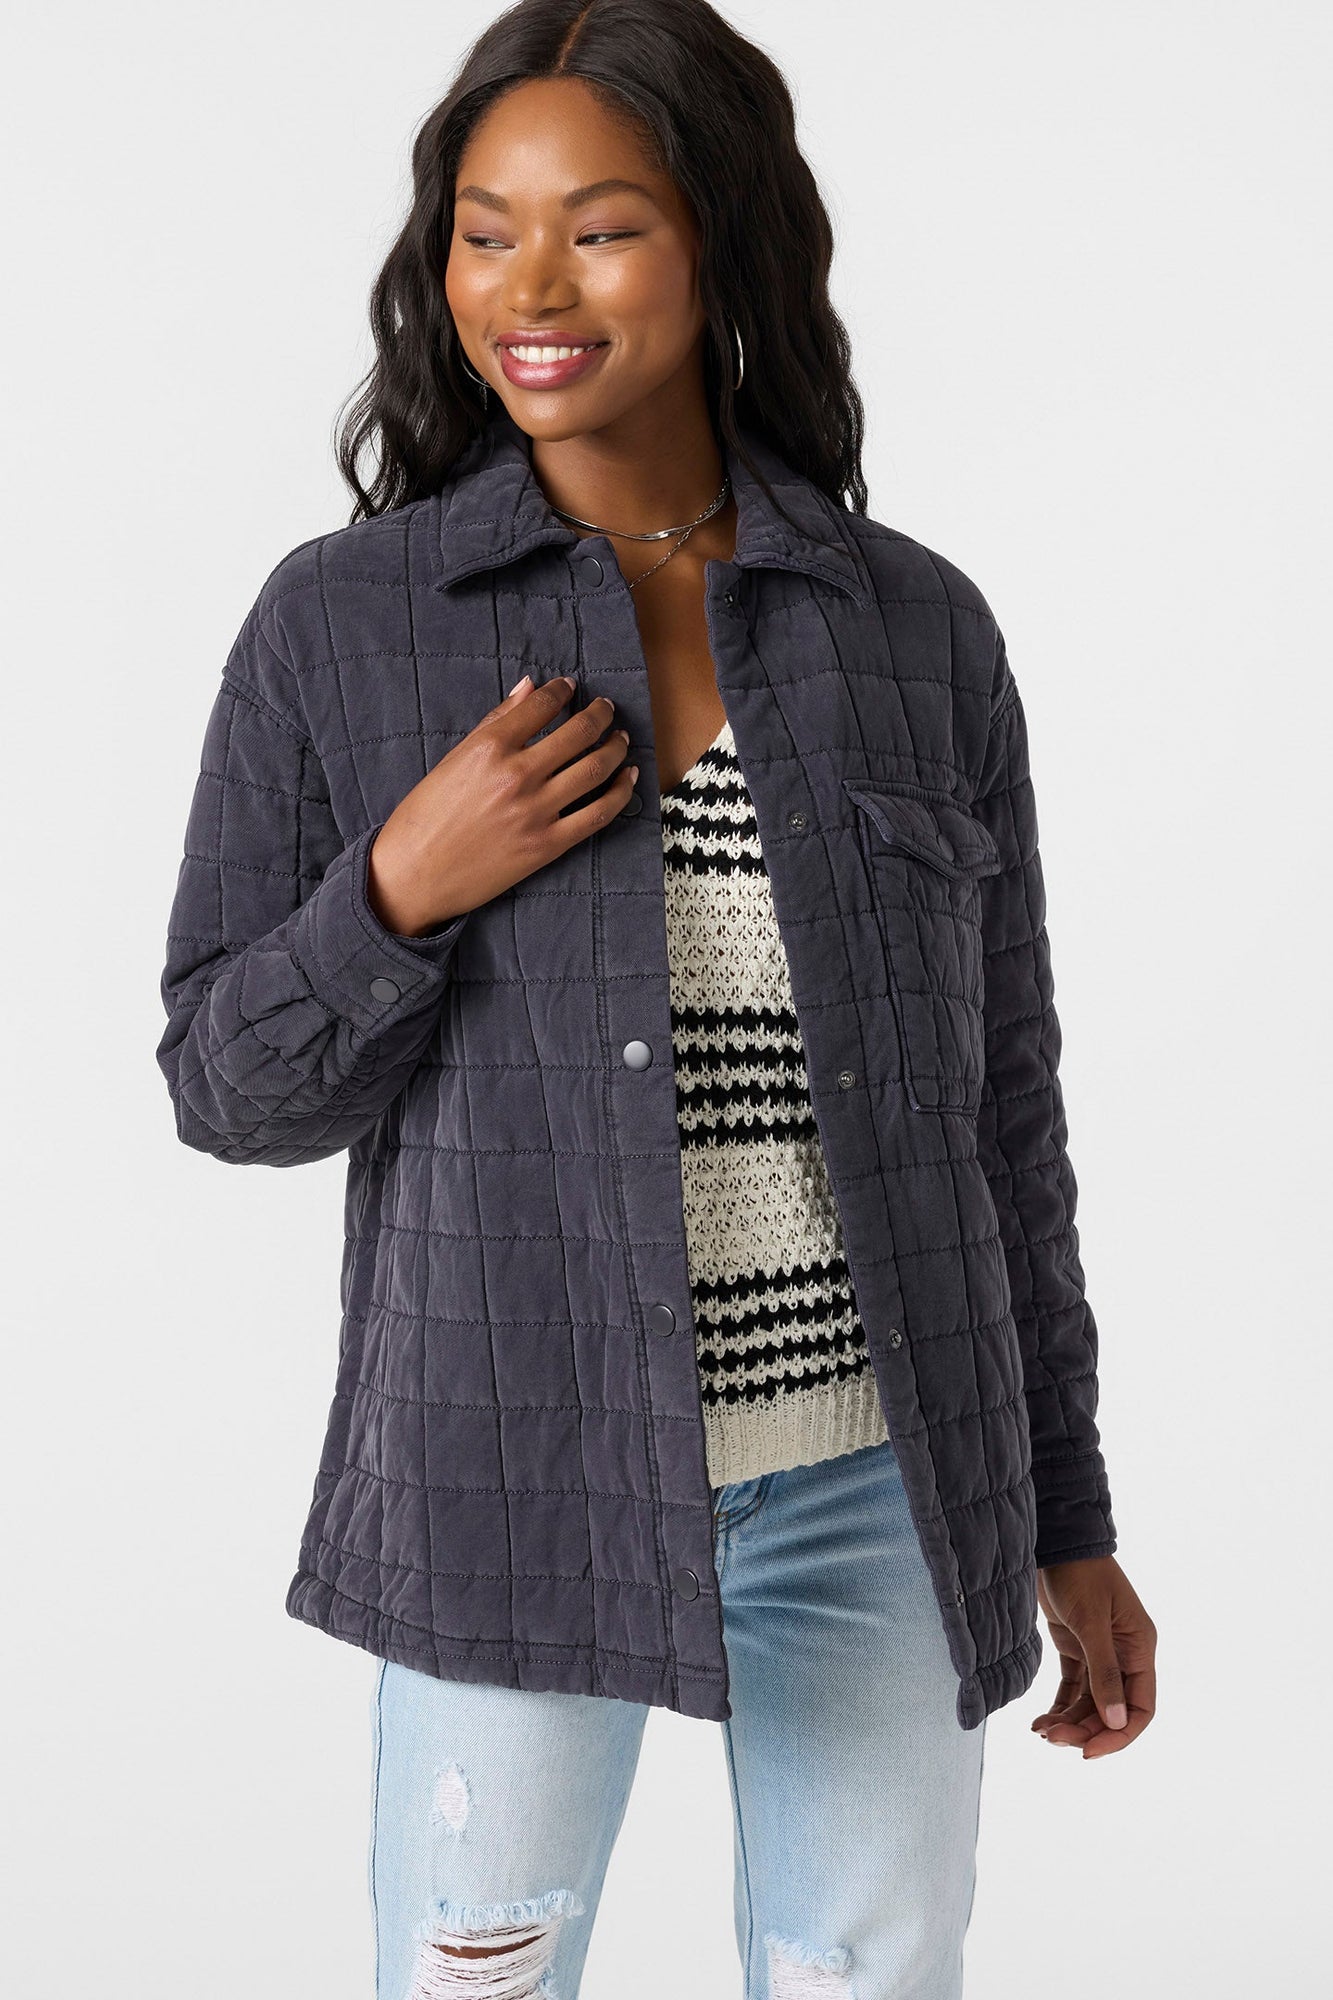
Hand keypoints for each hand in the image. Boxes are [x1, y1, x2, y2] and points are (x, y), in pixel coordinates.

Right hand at [366, 672, 636, 936]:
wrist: (413, 875)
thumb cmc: (423, 816)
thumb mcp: (453, 759)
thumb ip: (496, 722)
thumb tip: (529, 687)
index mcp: (489, 747)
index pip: (541, 705)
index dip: (562, 691)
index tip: (571, 687)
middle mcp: (517, 775)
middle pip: (578, 733)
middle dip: (600, 714)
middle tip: (607, 708)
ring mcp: (536, 811)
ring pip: (595, 769)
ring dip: (615, 748)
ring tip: (620, 738)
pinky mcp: (547, 845)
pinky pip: (598, 814)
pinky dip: (620, 793)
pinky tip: (628, 778)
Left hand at [1031, 1554, 1156, 1758]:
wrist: (1056, 1541)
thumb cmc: (1080, 1573)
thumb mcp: (1091, 1622)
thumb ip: (1104, 1672)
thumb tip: (1116, 1722)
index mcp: (1140, 1649)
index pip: (1141, 1708)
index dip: (1119, 1735)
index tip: (1089, 1752)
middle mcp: (1124, 1655)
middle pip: (1112, 1710)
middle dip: (1085, 1729)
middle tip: (1052, 1739)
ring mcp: (1100, 1652)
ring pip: (1090, 1703)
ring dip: (1069, 1721)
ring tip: (1041, 1731)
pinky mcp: (1076, 1647)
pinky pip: (1073, 1688)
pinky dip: (1060, 1706)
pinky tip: (1041, 1720)